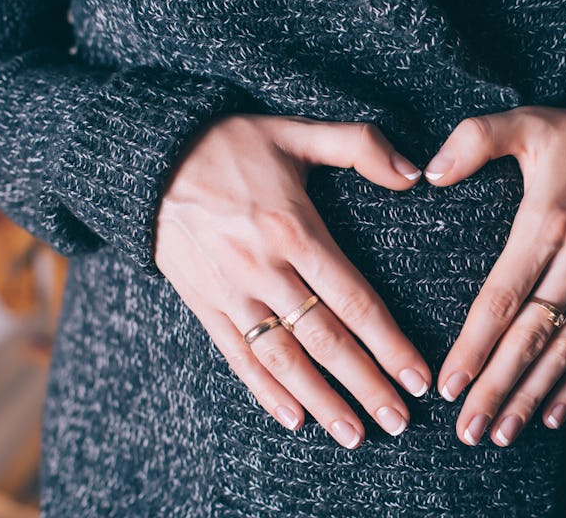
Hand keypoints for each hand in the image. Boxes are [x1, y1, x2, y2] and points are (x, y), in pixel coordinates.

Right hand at [155, 115, 431, 448]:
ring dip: (321, 401)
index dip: (389, 343)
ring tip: (354, 435)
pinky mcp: (203, 304)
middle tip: (399, 421)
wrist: (148, 159)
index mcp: (294, 230)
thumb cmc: (229, 144)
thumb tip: (414, 175)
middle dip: (366, 384)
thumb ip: (358, 146)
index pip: (353, 300)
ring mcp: (230, 292)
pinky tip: (293, 418)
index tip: (417, 377)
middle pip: (325, 339)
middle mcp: (264, 269)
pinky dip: (264, 391)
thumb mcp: (295, 131)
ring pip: (283, 358)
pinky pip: (237, 356)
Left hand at [424, 106, 565, 445]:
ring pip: (563, 353)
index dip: (474, 345)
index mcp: (547, 225)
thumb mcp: (528, 122)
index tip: (448, 385)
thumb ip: (476, 140)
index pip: (503, 298)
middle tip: (467, 431)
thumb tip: (428, 175)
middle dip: (497, 388)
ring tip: (501, 435)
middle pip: (531, 339)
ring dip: (530, 397)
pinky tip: (552, 415)